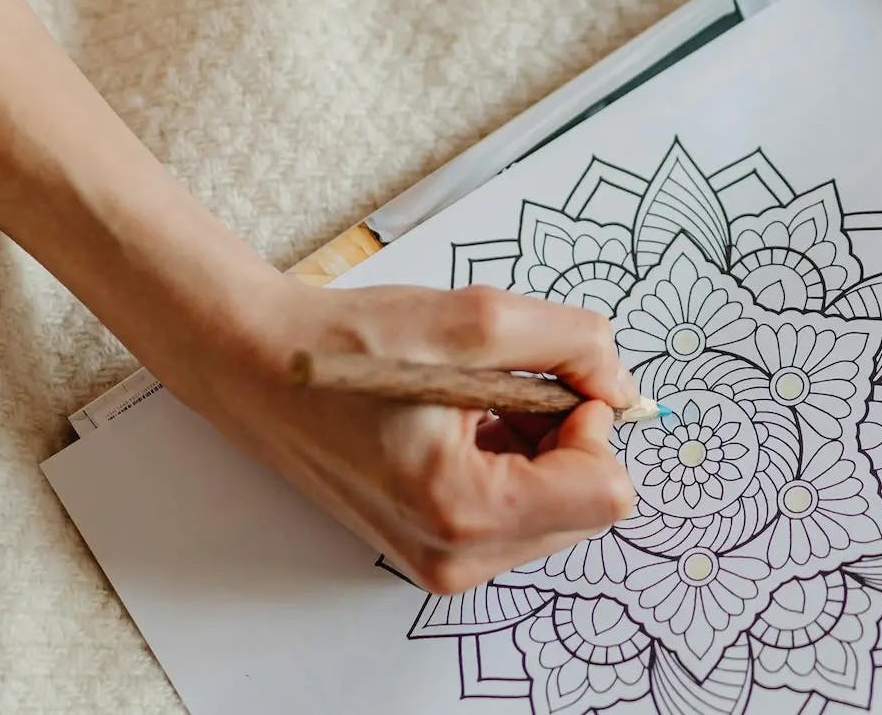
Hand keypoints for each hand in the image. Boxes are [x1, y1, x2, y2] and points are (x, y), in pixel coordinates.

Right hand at [163, 276, 640, 594]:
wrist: (260, 367)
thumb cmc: (349, 346)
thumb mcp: (476, 318)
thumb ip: (574, 344)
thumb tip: (622, 385)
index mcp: (465, 510)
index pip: (608, 493)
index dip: (592, 422)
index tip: (544, 383)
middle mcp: (456, 557)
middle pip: (588, 504)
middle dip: (564, 436)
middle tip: (496, 389)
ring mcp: (442, 561)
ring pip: (558, 508)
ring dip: (534, 446)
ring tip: (466, 405)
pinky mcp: (434, 550)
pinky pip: (518, 511)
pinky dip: (508, 460)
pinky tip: (456, 423)